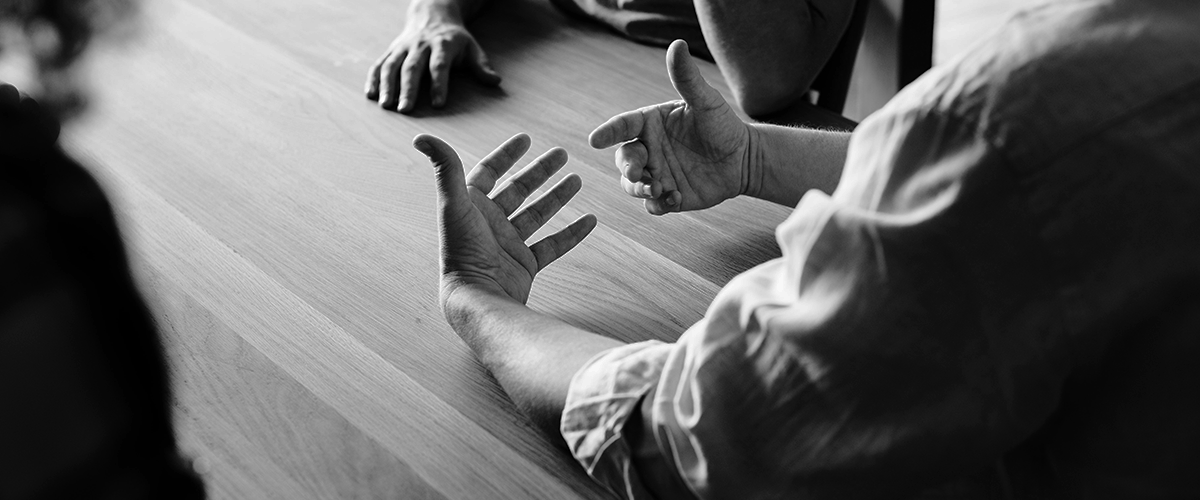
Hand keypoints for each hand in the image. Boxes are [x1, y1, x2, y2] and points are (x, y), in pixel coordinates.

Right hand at [366, 4, 500, 112]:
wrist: (432, 14)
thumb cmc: (455, 39)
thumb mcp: (472, 47)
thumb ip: (481, 66)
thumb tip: (495, 82)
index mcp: (442, 45)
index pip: (439, 66)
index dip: (439, 85)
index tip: (438, 104)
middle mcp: (420, 45)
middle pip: (412, 67)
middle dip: (408, 89)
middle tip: (405, 110)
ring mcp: (403, 47)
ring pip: (392, 65)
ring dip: (387, 86)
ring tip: (386, 106)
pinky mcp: (391, 50)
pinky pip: (379, 63)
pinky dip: (374, 78)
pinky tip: (371, 95)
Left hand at [414, 133, 596, 304]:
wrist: (477, 298)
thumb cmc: (462, 252)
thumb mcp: (454, 204)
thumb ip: (445, 168)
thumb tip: (421, 137)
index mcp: (471, 207)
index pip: (489, 172)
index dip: (506, 155)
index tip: (526, 139)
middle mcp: (489, 224)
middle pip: (518, 190)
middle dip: (540, 171)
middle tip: (562, 154)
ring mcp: (508, 245)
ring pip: (537, 215)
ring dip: (557, 197)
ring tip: (577, 180)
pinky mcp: (524, 265)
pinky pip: (552, 246)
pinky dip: (571, 234)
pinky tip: (590, 221)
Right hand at [588, 39, 750, 214]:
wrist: (743, 159)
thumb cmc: (722, 125)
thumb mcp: (705, 101)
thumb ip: (687, 78)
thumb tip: (677, 44)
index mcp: (649, 124)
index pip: (622, 126)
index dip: (607, 132)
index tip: (594, 140)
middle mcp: (648, 149)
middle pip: (623, 159)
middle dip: (627, 167)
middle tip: (639, 173)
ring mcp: (656, 174)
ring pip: (632, 185)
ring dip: (639, 188)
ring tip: (658, 189)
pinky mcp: (667, 196)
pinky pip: (653, 205)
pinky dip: (658, 205)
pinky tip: (675, 199)